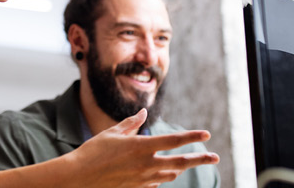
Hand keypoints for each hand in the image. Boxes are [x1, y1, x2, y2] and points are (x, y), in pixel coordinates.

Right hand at [63, 108, 219, 187]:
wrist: (78, 179)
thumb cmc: (92, 152)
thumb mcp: (112, 133)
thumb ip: (131, 124)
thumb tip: (142, 113)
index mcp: (141, 146)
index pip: (174, 140)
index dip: (192, 136)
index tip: (206, 134)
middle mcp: (146, 164)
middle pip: (181, 162)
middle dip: (200, 159)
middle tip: (215, 157)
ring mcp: (143, 180)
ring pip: (170, 174)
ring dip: (180, 168)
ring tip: (187, 163)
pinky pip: (156, 183)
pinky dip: (160, 177)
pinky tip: (158, 173)